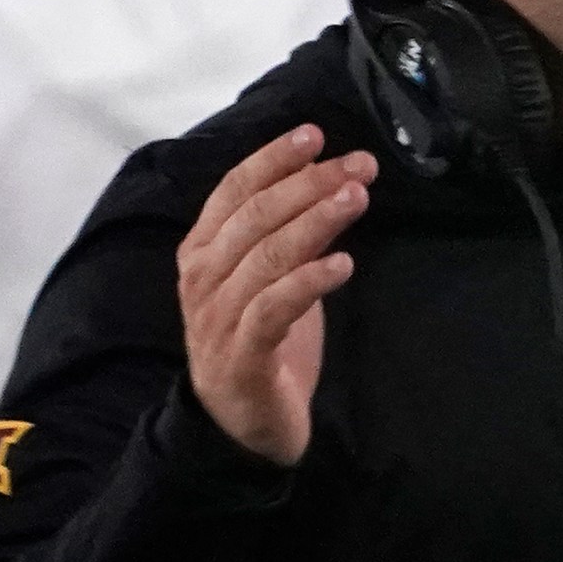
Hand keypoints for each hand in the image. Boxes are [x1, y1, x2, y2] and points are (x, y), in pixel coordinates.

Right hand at [177, 125, 375, 466]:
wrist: (241, 427)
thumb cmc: (261, 341)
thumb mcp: (271, 277)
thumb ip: (288, 233)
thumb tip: (331, 179)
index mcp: (202, 251)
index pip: (234, 191)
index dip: (274, 159)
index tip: (316, 135)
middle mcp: (203, 279)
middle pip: (256, 217)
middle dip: (311, 183)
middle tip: (360, 166)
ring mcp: (217, 319)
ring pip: (266, 257)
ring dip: (316, 222)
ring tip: (357, 199)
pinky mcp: (241, 357)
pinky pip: (274, 310)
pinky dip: (309, 282)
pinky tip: (343, 265)